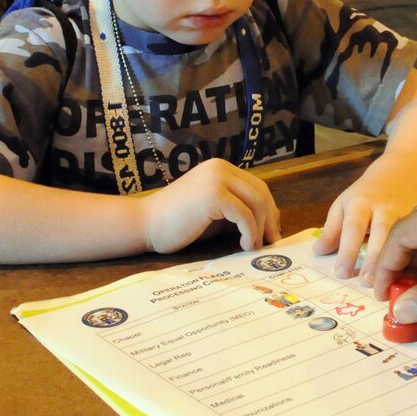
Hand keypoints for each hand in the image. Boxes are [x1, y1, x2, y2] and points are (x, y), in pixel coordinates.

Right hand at [139, 158, 280, 253]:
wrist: (143, 225)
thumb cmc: (176, 223)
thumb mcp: (213, 213)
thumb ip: (236, 211)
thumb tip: (268, 224)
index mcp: (220, 169)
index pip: (256, 186)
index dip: (269, 210)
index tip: (272, 232)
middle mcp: (221, 168)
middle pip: (261, 192)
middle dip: (270, 219)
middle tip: (273, 242)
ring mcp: (217, 178)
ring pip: (257, 202)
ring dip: (261, 228)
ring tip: (256, 247)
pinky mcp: (214, 194)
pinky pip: (245, 215)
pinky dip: (250, 233)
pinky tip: (245, 246)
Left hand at [312, 159, 416, 279]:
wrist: (401, 175)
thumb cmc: (365, 196)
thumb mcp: (344, 205)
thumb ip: (332, 230)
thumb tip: (319, 252)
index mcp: (361, 203)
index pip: (353, 227)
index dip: (348, 250)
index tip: (342, 273)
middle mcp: (384, 208)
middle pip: (380, 232)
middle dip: (375, 257)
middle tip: (366, 282)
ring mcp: (406, 214)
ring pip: (401, 238)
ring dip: (394, 261)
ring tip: (387, 284)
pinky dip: (412, 260)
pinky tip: (408, 277)